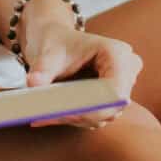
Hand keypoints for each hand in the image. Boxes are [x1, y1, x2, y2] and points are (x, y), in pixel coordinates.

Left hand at [21, 12, 140, 128]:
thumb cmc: (56, 43)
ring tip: (45, 114)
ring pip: (103, 115)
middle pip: (110, 107)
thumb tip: (34, 84)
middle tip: (46, 116)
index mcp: (117, 54)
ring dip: (75, 118)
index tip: (65, 114)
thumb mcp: (47, 54)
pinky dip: (75, 118)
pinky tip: (52, 114)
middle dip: (80, 115)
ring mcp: (123, 86)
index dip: (94, 108)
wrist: (57, 42)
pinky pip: (98, 116)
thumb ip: (42, 69)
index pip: (116, 92)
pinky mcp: (113, 99)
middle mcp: (127, 70)